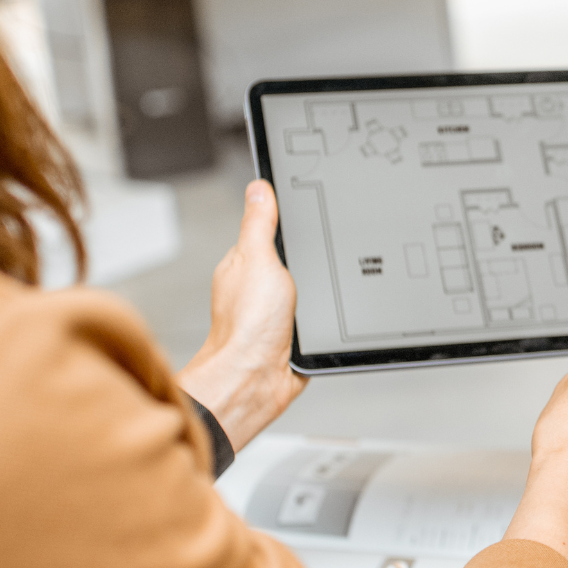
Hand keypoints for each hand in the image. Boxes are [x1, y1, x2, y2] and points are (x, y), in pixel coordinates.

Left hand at [177, 182, 306, 451]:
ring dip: (319, 289)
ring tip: (319, 289)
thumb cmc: (247, 325)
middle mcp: (257, 286)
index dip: (288, 220)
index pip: (269, 229)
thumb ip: (259, 223)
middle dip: (310, 257)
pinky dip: (324, 313)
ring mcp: (275, 310)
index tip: (309, 210)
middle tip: (318, 259)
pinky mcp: (294, 332)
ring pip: (308, 286)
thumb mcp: (257, 259)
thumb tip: (258, 188)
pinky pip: (316, 313)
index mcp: (244, 262)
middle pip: (294, 257)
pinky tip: (323, 313)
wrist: (257, 379)